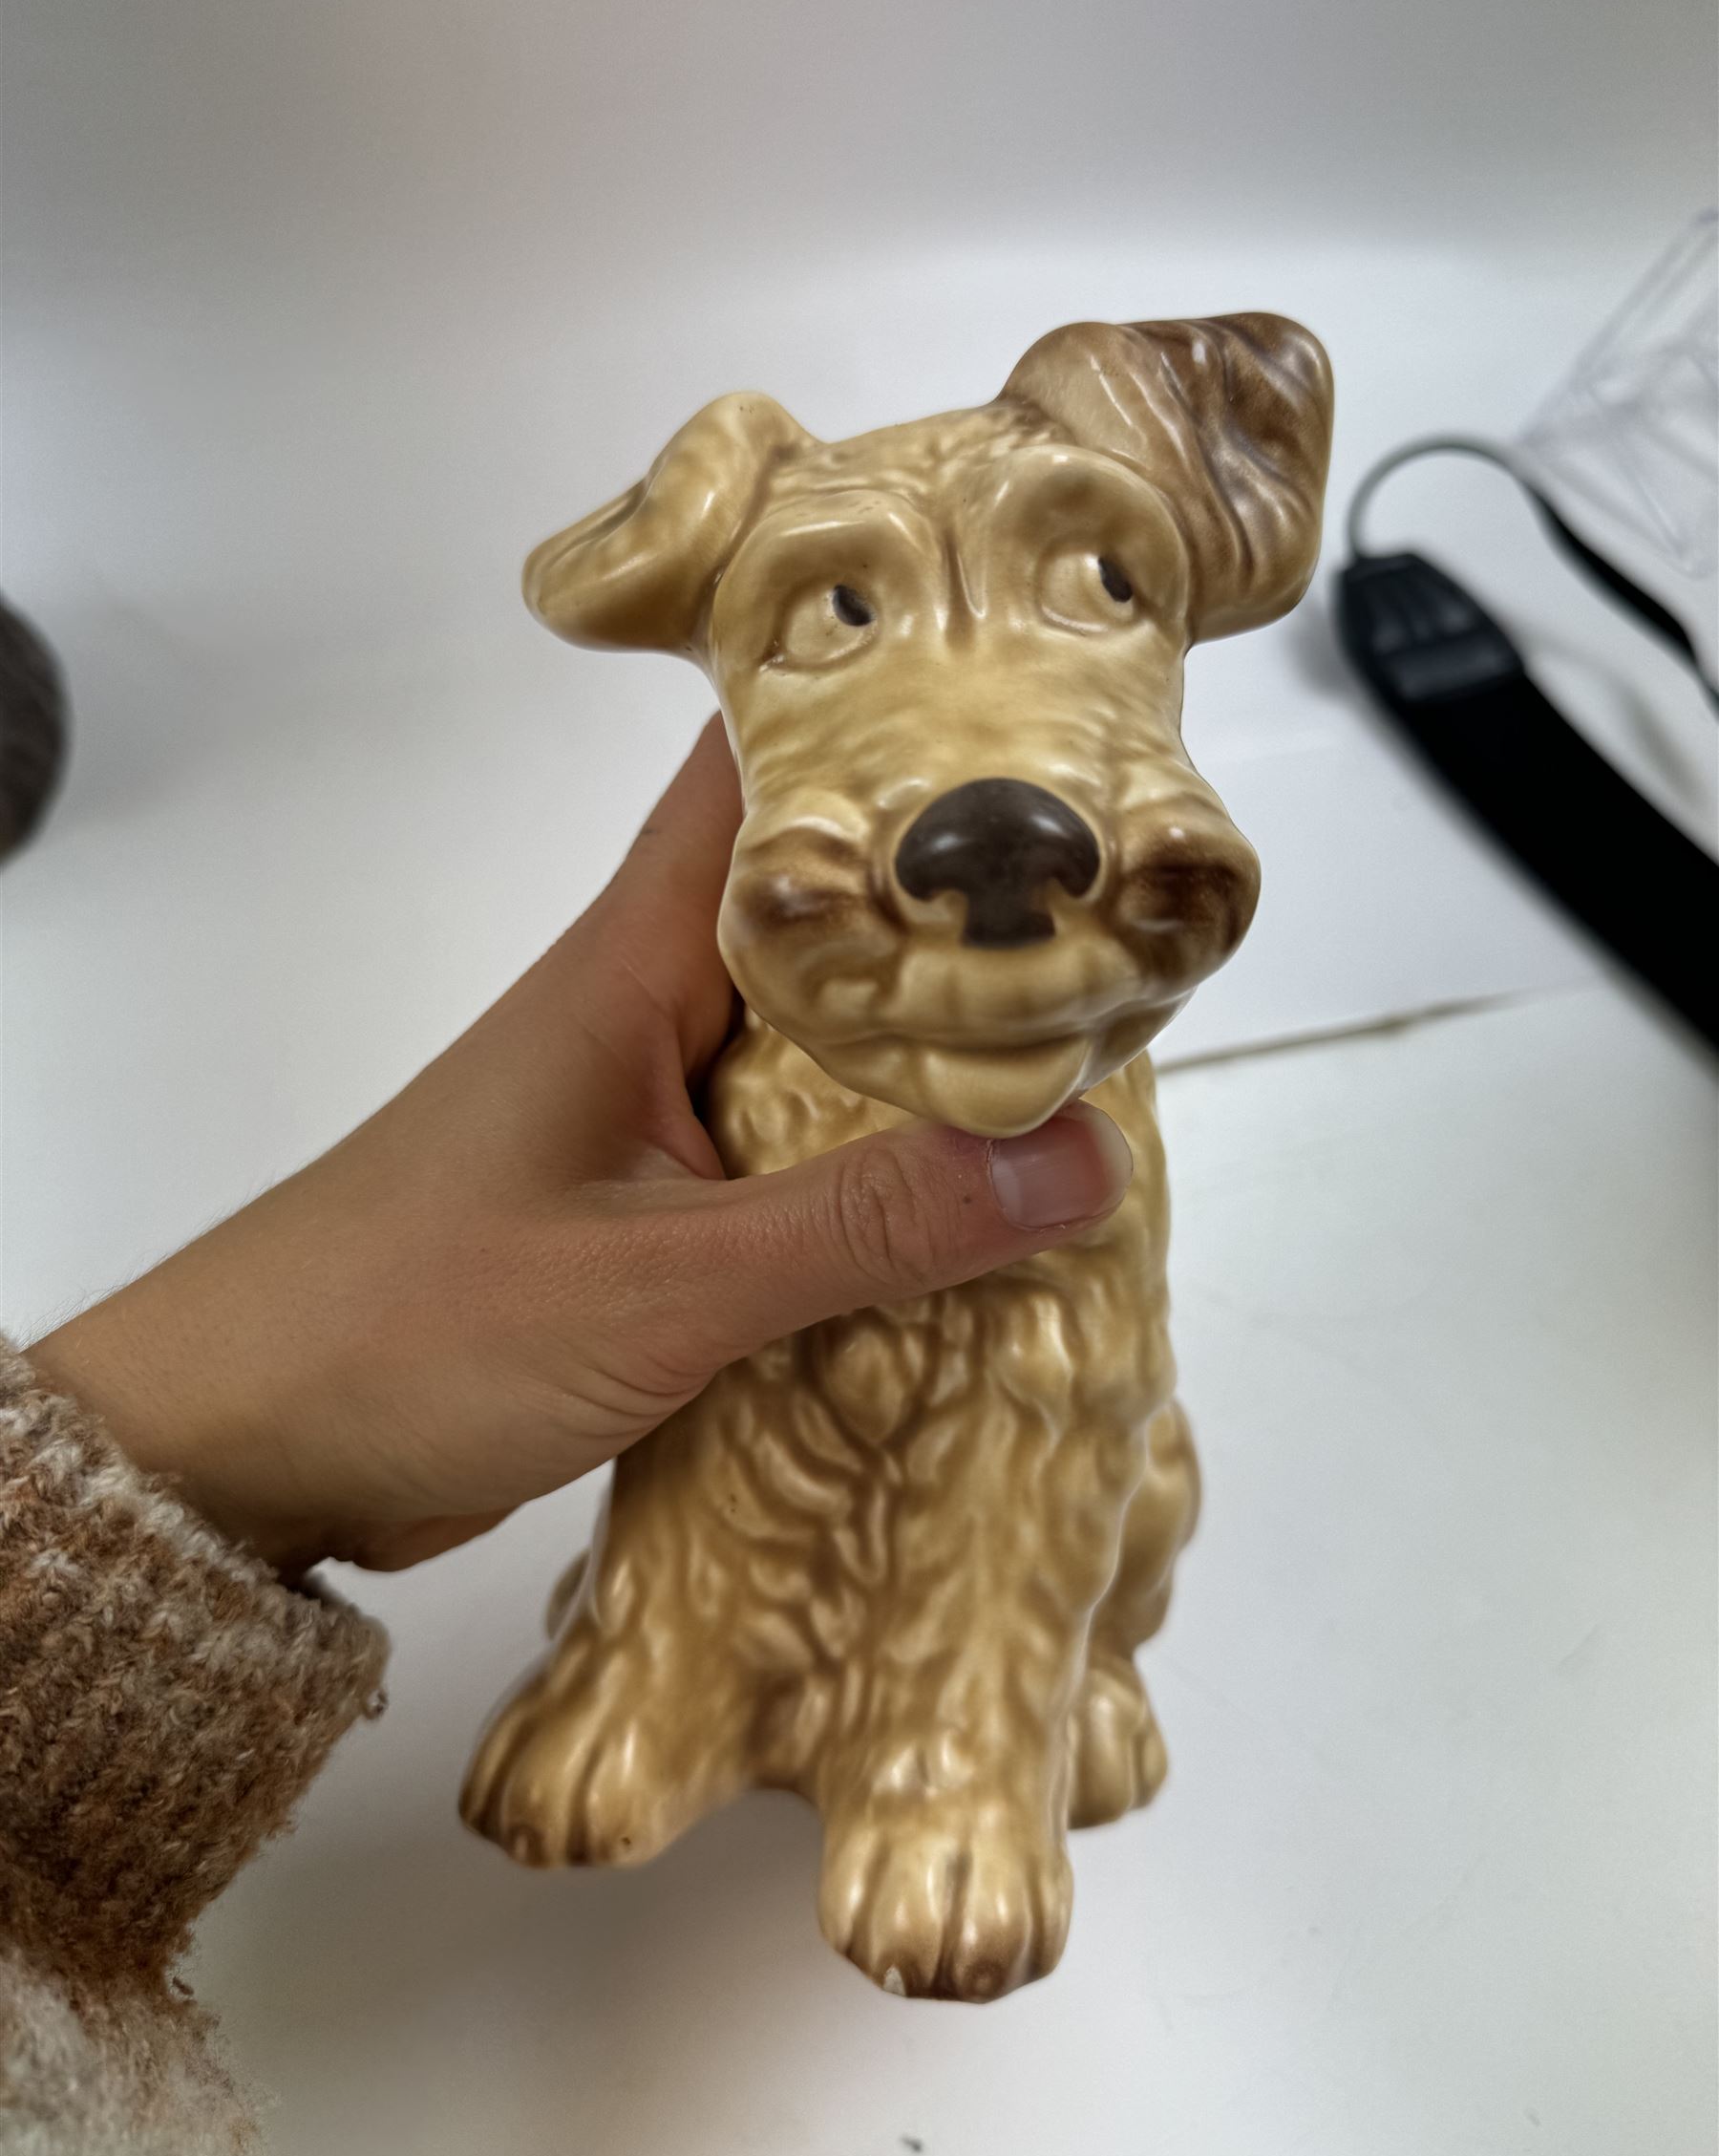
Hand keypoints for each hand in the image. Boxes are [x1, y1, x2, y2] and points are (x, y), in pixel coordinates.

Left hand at [28, 721, 1132, 1574]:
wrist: (246, 1447)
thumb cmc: (416, 1326)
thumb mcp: (662, 1282)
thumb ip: (866, 1226)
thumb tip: (1086, 1158)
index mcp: (633, 962)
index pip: (765, 776)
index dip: (893, 720)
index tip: (1049, 708)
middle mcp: (649, 1009)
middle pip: (827, 914)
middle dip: (964, 907)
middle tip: (1136, 903)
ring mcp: (649, 1111)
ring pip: (821, 1044)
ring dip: (935, 1053)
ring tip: (1101, 1047)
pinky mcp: (649, 1207)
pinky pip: (793, 1160)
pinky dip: (882, 1171)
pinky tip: (978, 1206)